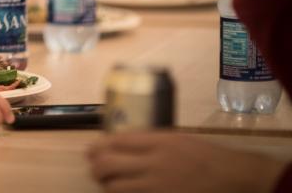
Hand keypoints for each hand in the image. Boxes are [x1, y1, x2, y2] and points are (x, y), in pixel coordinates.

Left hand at [88, 131, 287, 192]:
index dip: (100, 145)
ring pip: (115, 186)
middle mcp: (154, 164)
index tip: (92, 147)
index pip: (117, 141)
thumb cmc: (206, 155)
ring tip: (105, 180)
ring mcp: (156, 187)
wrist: (233, 178)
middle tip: (93, 164)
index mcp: (159, 142)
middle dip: (95, 164)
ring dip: (105, 182)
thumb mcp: (177, 138)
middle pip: (108, 163)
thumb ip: (149, 140)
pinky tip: (123, 191)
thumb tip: (120, 144)